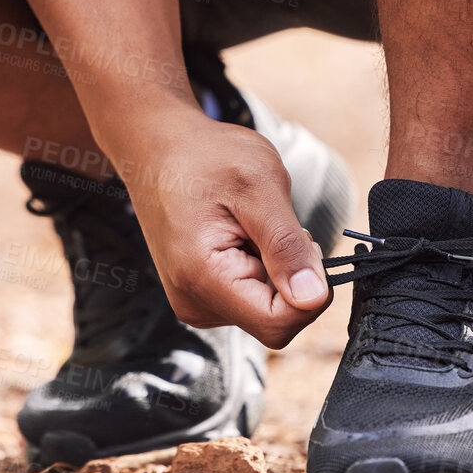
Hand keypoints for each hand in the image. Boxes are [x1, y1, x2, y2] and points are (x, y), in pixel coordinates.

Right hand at [103, 104, 330, 347]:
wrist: (159, 148)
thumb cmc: (204, 157)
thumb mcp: (259, 186)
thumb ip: (287, 246)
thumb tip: (314, 298)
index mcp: (202, 278)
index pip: (278, 325)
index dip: (308, 291)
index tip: (301, 242)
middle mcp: (194, 301)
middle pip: (274, 319)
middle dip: (290, 275)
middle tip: (270, 224)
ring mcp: (196, 300)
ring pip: (267, 308)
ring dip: (275, 268)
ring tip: (248, 224)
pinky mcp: (202, 293)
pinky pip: (252, 296)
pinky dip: (261, 266)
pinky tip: (241, 233)